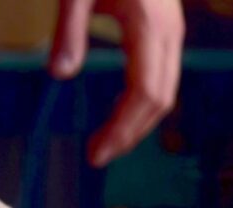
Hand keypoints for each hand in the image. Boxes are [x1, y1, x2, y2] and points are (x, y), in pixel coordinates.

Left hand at [49, 0, 184, 166]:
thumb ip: (69, 31)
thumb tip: (60, 76)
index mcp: (149, 26)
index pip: (145, 95)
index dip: (122, 130)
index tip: (95, 154)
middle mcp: (169, 31)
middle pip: (160, 99)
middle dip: (130, 134)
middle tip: (96, 156)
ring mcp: (172, 29)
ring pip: (165, 89)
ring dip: (137, 121)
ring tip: (106, 141)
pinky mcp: (165, 26)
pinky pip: (160, 75)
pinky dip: (142, 101)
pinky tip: (117, 111)